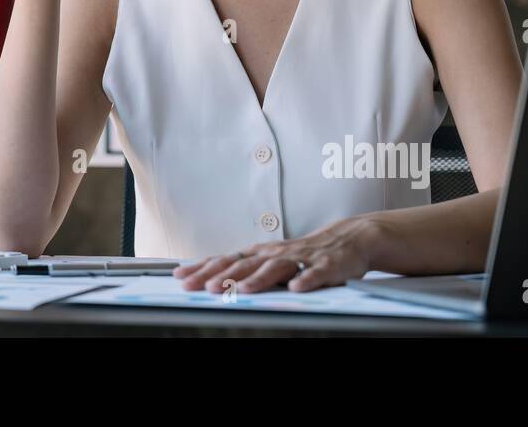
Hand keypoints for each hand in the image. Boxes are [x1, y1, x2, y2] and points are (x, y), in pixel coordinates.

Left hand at [171, 216, 381, 293]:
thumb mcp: (269, 259)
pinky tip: (297, 289)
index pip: (225, 259)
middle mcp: (275, 253)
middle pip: (244, 264)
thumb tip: (208, 278)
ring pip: (276, 268)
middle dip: (220, 276)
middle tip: (199, 287)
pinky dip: (306, 281)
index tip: (180, 276)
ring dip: (258, 279)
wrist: (348, 238)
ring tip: (242, 289)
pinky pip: (315, 274)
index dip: (202, 268)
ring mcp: (300, 258)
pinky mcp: (326, 266)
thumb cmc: (302, 252)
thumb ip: (244, 268)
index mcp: (260, 253)